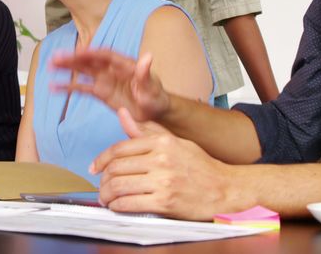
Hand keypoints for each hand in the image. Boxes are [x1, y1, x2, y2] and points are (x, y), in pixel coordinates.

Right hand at [50, 49, 169, 121]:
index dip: (92, 53)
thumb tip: (147, 56)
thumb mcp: (152, 86)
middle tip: (56, 57)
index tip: (78, 52)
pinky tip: (54, 87)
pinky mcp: (100, 93)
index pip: (106, 56)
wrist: (155, 112)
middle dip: (74, 59)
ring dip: (68, 68)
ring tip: (51, 65)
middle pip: (90, 61)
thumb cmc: (156, 97)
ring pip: (83, 71)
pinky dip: (69, 87)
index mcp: (125, 64)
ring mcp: (105, 80)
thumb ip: (146, 73)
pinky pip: (82, 88)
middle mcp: (112, 70)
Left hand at [91, 108, 249, 220]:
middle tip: (102, 187)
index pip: (120, 148)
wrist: (225, 188)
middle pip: (117, 168)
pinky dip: (118, 207)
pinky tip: (118, 207)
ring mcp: (163, 181)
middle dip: (103, 180)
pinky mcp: (165, 202)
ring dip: (107, 195)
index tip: (95, 168)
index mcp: (162, 142)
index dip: (101, 159)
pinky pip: (130, 204)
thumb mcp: (174, 142)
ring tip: (107, 199)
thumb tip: (123, 114)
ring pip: (120, 186)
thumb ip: (146, 131)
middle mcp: (161, 159)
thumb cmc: (200, 166)